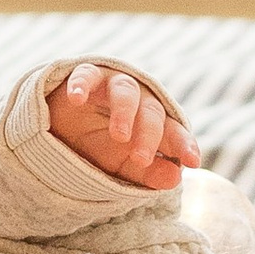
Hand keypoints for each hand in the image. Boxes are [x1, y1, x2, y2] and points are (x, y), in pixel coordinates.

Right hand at [47, 62, 200, 192]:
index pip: (174, 131)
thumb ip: (148, 173)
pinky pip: (87, 75)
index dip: (183, 144)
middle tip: (141, 160)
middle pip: (151, 112)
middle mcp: (139, 99)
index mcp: (154, 122)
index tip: (192, 161)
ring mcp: (112, 84)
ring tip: (119, 136)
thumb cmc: (98, 146)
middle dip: (149, 136)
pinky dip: (82, 85)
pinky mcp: (87, 75)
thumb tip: (175, 178)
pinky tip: (77, 99)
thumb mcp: (122, 166)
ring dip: (124, 112)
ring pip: (126, 91)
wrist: (62, 128)